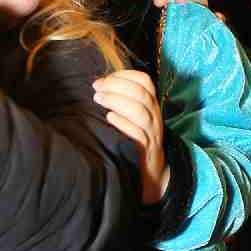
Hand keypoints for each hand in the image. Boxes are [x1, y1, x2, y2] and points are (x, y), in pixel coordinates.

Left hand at [91, 68, 167, 203]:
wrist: (153, 174)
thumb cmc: (137, 141)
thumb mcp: (136, 118)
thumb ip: (124, 101)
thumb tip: (97, 86)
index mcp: (152, 105)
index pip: (145, 81)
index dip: (124, 76)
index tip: (104, 79)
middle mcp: (154, 117)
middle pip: (141, 94)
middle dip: (116, 86)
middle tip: (96, 88)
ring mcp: (152, 134)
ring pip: (140, 111)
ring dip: (117, 101)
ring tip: (99, 99)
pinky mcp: (146, 150)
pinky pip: (138, 134)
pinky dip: (123, 123)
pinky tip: (109, 118)